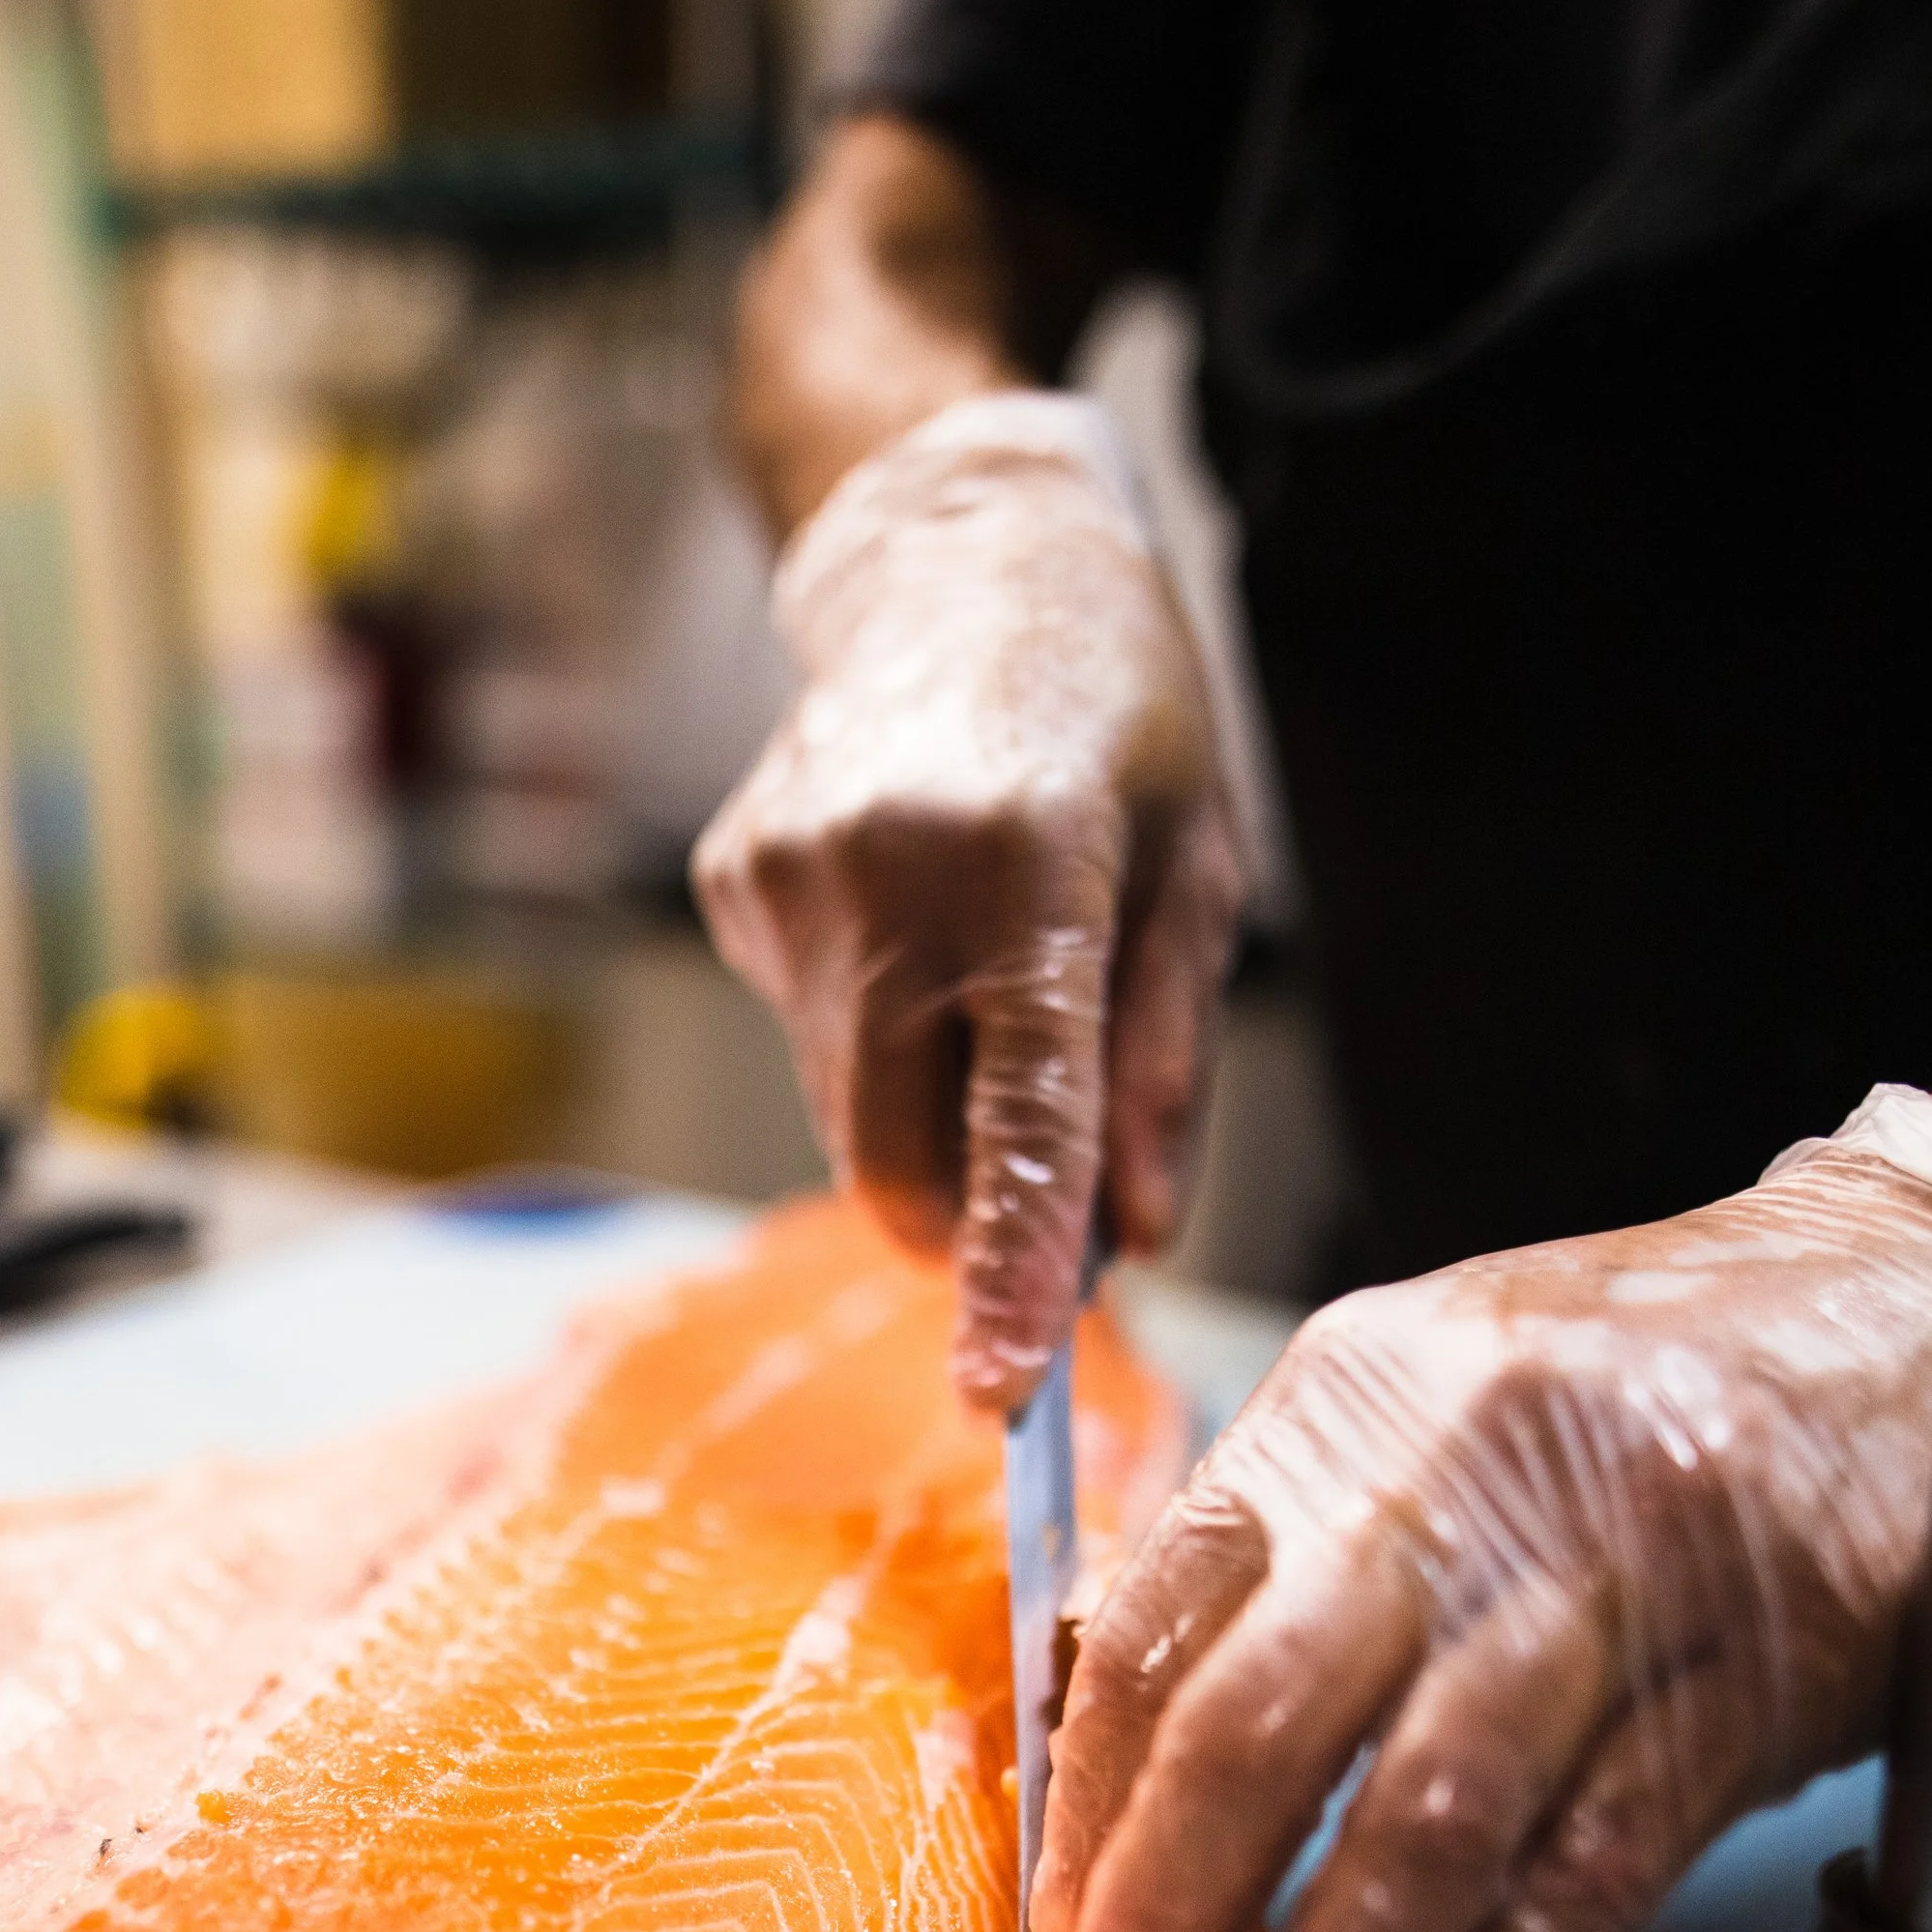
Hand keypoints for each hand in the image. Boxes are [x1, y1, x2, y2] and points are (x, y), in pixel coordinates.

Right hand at [693, 393, 1241, 1412]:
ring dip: (928, 1112)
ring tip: (989, 985)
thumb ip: (1165, 1060)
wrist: (957, 543)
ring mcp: (785, 880)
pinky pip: (810, 1035)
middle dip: (970, 1221)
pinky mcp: (732, 885)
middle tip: (1057, 1193)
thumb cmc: (1115, 704)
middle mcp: (883, 873)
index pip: (1020, 1114)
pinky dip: (876, 1031)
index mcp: (1027, 862)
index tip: (1008, 1388)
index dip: (1014, 1265)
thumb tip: (1133, 1234)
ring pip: (850, 1112)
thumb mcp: (1200, 863)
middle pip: (901, 1157)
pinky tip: (915, 923)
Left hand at [1034, 1109, 1931, 1931]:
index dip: (1092, 1806)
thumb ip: (1275, 1563)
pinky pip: (1585, 1881)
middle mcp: (1460, 1481)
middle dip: (1169, 1926)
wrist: (1895, 1314)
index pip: (1159, 1622)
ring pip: (1426, 1827)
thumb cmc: (1621, 1385)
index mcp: (1345, 1404)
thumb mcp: (1415, 1406)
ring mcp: (1609, 1586)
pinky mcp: (1737, 1688)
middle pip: (1265, 1730)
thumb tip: (1123, 1780)